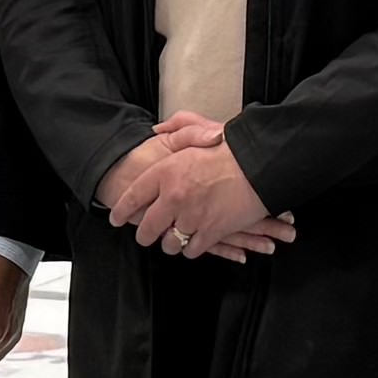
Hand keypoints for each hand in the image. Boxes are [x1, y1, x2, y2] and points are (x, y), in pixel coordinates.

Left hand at [105, 114, 289, 261]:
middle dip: (144, 235)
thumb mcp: (198, 128)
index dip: (121, 211)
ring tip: (172, 240)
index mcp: (167, 172)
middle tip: (145, 236)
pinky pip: (192, 250)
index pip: (133, 197)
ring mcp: (192, 217)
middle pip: (147, 228)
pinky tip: (193, 243)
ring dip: (170, 243)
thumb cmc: (233, 147)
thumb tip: (156, 131)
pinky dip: (192, 249)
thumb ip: (175, 127)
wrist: (261, 164)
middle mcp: (174, 197)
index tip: (116, 218)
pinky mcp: (211, 232)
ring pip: (170, 243)